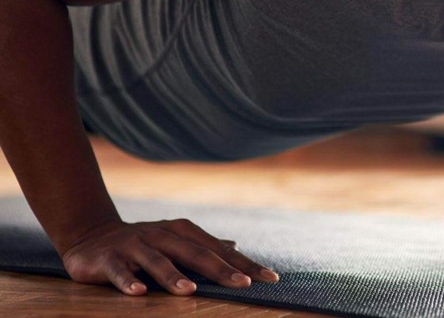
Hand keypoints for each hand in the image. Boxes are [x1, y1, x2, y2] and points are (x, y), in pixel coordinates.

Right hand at [61, 218, 279, 294]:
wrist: (91, 236)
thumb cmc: (144, 243)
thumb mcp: (175, 240)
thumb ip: (204, 245)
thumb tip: (236, 244)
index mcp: (182, 232)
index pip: (219, 249)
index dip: (244, 264)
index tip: (270, 278)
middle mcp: (162, 236)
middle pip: (195, 253)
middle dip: (220, 269)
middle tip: (243, 284)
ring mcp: (135, 246)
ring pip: (157, 261)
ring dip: (173, 276)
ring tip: (190, 291)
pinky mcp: (108, 259)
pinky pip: (120, 272)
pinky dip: (129, 282)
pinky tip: (140, 293)